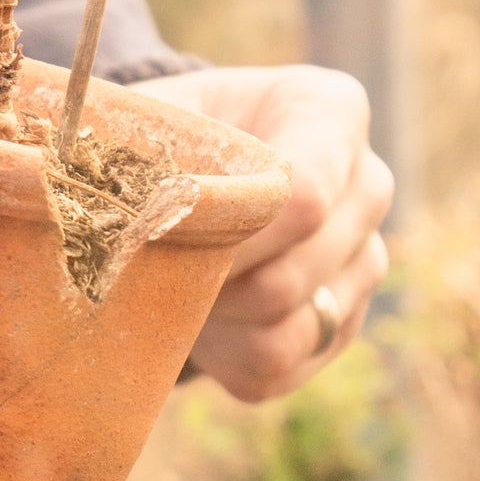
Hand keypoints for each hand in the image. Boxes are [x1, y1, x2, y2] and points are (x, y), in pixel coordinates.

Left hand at [134, 64, 392, 402]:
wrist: (181, 171)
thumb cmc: (163, 132)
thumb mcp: (149, 116)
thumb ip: (135, 143)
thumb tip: (112, 203)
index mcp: (331, 113)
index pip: (305, 195)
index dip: (231, 232)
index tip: (161, 234)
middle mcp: (367, 187)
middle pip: (295, 270)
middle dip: (212, 278)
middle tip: (148, 264)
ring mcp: (362, 261)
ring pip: (289, 326)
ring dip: (215, 319)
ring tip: (171, 283)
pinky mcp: (339, 325)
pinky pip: (280, 368)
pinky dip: (220, 355)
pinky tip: (194, 313)